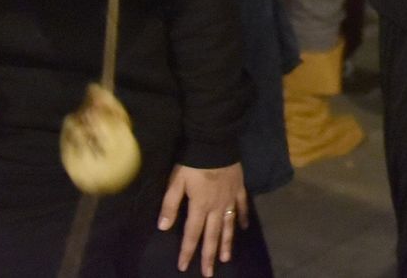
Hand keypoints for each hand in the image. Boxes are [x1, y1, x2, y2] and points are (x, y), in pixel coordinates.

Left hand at [157, 163, 247, 277]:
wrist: (216, 142)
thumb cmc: (193, 162)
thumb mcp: (176, 181)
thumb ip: (170, 204)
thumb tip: (162, 227)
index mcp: (199, 206)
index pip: (192, 234)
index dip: (187, 251)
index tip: (183, 267)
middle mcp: (216, 207)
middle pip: (212, 236)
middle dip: (209, 256)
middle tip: (208, 274)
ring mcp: (230, 199)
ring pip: (228, 226)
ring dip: (226, 243)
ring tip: (225, 259)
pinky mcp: (239, 189)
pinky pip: (242, 207)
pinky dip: (242, 218)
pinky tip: (243, 228)